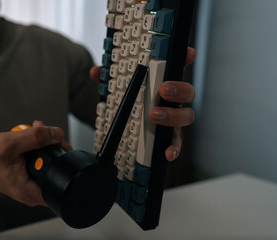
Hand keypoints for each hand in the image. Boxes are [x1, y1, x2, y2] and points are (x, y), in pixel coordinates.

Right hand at [0, 124, 64, 206]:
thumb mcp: (11, 144)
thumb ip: (37, 138)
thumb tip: (58, 133)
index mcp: (31, 192)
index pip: (61, 177)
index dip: (63, 157)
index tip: (55, 142)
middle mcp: (32, 192)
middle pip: (56, 167)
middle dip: (51, 145)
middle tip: (40, 132)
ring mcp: (30, 185)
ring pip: (47, 162)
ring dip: (42, 144)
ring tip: (30, 132)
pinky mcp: (26, 177)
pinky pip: (38, 161)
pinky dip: (35, 148)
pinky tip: (26, 139)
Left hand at [89, 47, 196, 161]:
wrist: (130, 127)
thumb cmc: (131, 101)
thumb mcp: (118, 88)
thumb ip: (109, 79)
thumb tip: (96, 72)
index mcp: (163, 83)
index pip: (178, 68)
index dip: (186, 58)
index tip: (188, 53)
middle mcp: (173, 101)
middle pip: (188, 92)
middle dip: (179, 89)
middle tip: (164, 89)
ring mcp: (174, 119)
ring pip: (186, 116)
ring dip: (173, 115)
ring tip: (154, 115)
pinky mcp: (170, 137)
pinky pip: (177, 143)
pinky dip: (174, 148)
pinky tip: (166, 153)